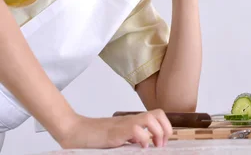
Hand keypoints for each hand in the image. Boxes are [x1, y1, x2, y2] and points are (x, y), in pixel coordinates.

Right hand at [56, 109, 172, 148]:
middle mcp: (130, 120)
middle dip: (166, 128)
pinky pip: (136, 129)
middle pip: (158, 114)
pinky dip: (143, 138)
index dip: (165, 126)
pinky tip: (140, 147)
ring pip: (151, 118)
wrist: (73, 131)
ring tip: (154, 145)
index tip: (163, 142)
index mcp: (132, 122)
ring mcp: (123, 124)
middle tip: (161, 144)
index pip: (156, 116)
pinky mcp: (116, 131)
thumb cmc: (92, 137)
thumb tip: (143, 146)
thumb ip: (130, 139)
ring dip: (158, 131)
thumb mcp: (117, 139)